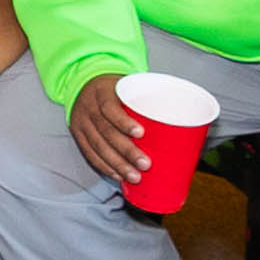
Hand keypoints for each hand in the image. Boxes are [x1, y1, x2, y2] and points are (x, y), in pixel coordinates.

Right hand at [65, 73, 149, 191]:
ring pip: (98, 147)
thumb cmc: (114, 87)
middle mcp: (89, 108)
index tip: (141, 134)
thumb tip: (180, 116)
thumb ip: (145, 99)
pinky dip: (104, 167)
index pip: (109, 108)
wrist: (84, 83)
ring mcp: (82, 123)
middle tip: (145, 164)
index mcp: (102, 92)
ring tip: (134, 176)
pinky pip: (90, 154)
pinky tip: (117, 175)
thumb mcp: (126, 85)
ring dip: (117, 164)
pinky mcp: (78, 135)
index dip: (124, 122)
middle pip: (105, 132)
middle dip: (126, 151)